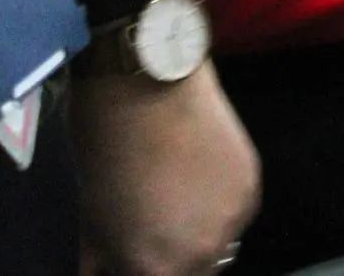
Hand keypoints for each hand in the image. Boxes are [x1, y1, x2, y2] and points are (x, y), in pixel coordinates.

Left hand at [72, 60, 259, 275]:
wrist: (146, 87)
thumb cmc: (104, 153)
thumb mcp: (91, 220)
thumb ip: (103, 261)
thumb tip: (107, 271)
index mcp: (157, 269)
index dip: (138, 269)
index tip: (130, 256)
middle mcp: (203, 254)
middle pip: (194, 274)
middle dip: (171, 261)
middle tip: (152, 231)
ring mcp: (234, 219)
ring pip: (219, 246)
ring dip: (199, 235)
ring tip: (176, 201)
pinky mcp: (253, 185)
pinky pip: (236, 213)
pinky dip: (218, 205)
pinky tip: (197, 178)